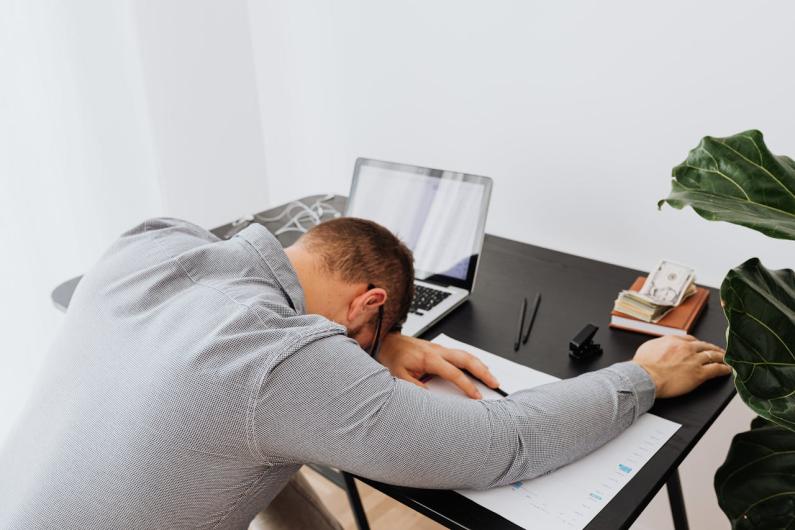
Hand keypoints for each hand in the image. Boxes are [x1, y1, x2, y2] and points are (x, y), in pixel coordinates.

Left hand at [377, 333, 499, 398]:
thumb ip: (414, 387)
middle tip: (494, 382)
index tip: (476, 395)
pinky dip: (472, 360)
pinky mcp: (440, 349)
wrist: (388, 342)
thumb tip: (429, 397)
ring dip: (480, 365)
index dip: (467, 385)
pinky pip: (460, 353)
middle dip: (483, 371)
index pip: (454, 373)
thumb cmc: (394, 357)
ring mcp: (440, 348)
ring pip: (466, 354)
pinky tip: (477, 366)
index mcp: (429, 358)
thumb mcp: (398, 375)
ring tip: (491, 376)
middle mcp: (437, 351)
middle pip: (467, 359)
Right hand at [632, 335, 731, 397]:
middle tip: (718, 351)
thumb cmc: (643, 366)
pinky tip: (727, 370)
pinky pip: (716, 369)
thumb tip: (660, 346)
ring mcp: (694, 360)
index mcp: (673, 340)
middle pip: (704, 346)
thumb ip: (659, 345)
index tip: (700, 346)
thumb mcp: (648, 347)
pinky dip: (723, 369)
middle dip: (712, 348)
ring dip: (721, 357)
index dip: (698, 343)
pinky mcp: (699, 373)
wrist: (644, 377)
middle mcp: (686, 348)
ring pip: (712, 356)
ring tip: (725, 359)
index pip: (690, 339)